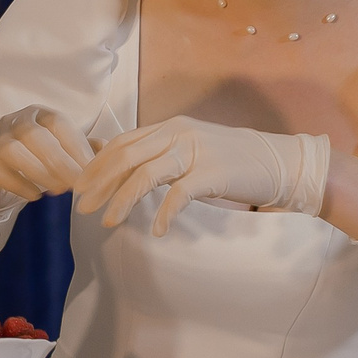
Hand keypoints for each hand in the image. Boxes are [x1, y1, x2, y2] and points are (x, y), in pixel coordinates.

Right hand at [0, 105, 94, 243]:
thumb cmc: (33, 163)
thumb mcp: (60, 153)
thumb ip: (84, 150)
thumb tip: (111, 151)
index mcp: (37, 114)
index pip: (58, 122)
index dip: (77, 145)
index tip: (93, 170)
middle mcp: (14, 122)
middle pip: (36, 135)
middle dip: (60, 161)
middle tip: (78, 184)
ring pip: (13, 151)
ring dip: (40, 172)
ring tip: (58, 190)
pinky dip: (19, 184)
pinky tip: (35, 196)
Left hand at [73, 117, 330, 235]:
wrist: (280, 162)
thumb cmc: (233, 161)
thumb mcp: (191, 151)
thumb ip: (160, 155)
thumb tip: (124, 169)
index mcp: (169, 127)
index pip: (122, 143)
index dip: (96, 165)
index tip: (78, 187)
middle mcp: (178, 133)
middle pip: (126, 156)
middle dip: (98, 183)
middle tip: (81, 207)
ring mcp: (195, 151)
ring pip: (145, 173)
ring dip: (121, 200)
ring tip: (107, 222)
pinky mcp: (213, 173)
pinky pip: (179, 194)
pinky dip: (164, 213)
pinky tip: (155, 230)